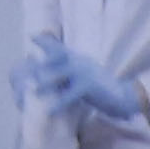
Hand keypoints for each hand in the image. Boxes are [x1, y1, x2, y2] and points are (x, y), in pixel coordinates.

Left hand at [16, 36, 144, 128]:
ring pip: (59, 76)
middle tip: (26, 71)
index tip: (32, 37)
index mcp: (78, 58)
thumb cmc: (102, 89)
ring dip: (45, 84)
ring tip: (33, 91)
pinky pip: (69, 95)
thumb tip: (52, 77)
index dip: (46, 42)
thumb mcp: (85, 75)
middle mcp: (80, 61)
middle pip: (56, 58)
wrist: (123, 96)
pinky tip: (49, 111)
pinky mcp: (88, 86)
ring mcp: (84, 72)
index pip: (60, 48)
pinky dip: (58, 104)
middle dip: (40, 64)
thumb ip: (70, 73)